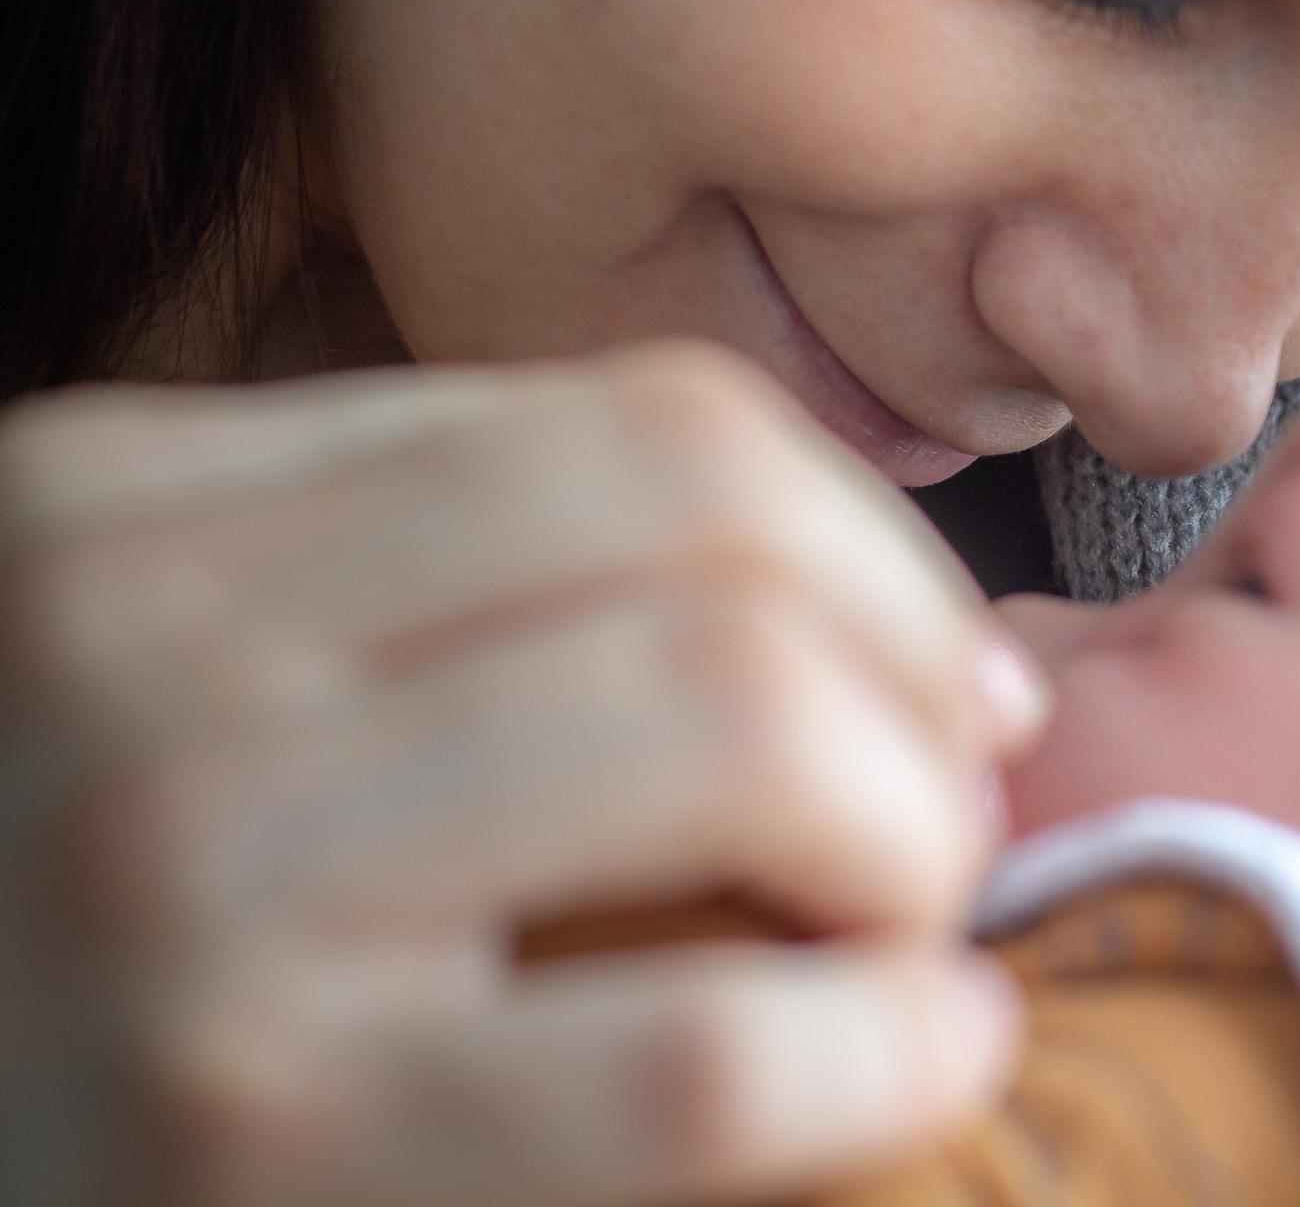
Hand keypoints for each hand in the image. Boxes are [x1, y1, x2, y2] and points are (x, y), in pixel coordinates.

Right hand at [0, 341, 1044, 1206]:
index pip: (643, 424)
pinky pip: (701, 1050)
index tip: (942, 663)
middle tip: (959, 787)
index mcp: (128, 500)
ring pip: (738, 717)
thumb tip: (821, 591)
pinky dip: (886, 1044)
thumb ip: (428, 598)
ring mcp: (185, 876)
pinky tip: (925, 1052)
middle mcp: (135, 639)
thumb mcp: (195, 697)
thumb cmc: (80, 960)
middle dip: (916, 657)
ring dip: (908, 828)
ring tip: (905, 921)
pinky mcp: (254, 1127)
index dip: (866, 542)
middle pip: (713, 527)